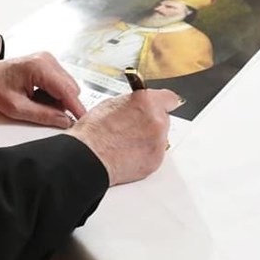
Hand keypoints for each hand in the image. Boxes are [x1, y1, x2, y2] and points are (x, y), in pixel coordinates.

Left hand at [0, 52, 86, 128]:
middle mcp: (47, 60)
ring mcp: (48, 60)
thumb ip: (43, 115)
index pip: (67, 90)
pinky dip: (54, 94)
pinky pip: (61, 83)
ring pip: (67, 86)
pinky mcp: (48, 64)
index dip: (76, 108)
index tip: (83, 121)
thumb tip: (65, 121)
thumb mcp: (16, 108)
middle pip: (70, 88)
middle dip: (64, 104)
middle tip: (46, 114)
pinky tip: (39, 97)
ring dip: (58, 100)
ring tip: (37, 103)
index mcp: (39, 67)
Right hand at [65, 88, 180, 185]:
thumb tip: (136, 106)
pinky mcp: (156, 161)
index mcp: (147, 102)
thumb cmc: (94, 131)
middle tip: (133, 127)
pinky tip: (128, 153)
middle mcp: (157, 121)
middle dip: (151, 122)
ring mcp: (158, 142)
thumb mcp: (111, 104)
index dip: (162, 103)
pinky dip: (145, 154)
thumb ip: (133, 103)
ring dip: (148, 138)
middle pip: (163, 119)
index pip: (169, 98)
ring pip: (160, 138)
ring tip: (127, 142)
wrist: (89, 156)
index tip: (160, 106)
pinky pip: (155, 154)